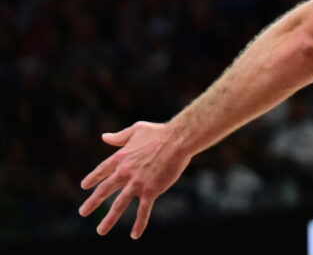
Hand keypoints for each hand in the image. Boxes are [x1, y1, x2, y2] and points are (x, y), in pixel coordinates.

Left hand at [78, 121, 191, 238]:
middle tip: (83, 211)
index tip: (84, 186)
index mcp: (120, 157)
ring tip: (101, 230)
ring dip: (109, 219)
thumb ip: (119, 136)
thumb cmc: (160, 132)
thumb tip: (104, 137)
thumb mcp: (136, 129)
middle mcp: (124, 172)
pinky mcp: (150, 191)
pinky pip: (143, 210)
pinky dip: (139, 223)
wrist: (178, 140)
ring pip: (119, 205)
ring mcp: (136, 183)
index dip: (92, 179)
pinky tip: (134, 235)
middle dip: (92, 202)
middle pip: (104, 190)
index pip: (102, 171)